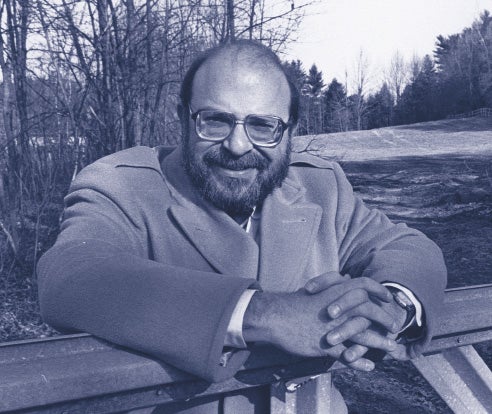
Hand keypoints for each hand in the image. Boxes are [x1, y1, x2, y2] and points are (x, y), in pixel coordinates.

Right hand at [243, 272, 393, 360]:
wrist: (275, 317)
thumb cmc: (294, 303)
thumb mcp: (315, 290)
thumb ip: (332, 284)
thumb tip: (345, 277)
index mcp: (335, 293)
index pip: (364, 286)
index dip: (379, 291)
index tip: (388, 298)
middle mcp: (338, 309)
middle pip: (370, 311)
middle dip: (385, 318)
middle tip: (393, 326)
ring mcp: (333, 327)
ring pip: (363, 336)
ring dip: (379, 342)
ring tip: (391, 347)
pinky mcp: (326, 345)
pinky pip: (348, 356)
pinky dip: (359, 361)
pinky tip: (369, 366)